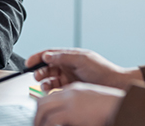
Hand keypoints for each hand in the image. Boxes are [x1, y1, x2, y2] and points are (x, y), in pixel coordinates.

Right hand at [26, 48, 142, 91]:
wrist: (115, 85)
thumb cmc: (102, 70)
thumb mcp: (81, 59)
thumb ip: (63, 57)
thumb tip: (48, 55)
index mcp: (70, 55)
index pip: (50, 54)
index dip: (38, 57)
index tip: (28, 62)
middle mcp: (68, 65)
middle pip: (48, 66)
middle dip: (40, 70)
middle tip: (35, 76)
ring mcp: (70, 76)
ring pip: (51, 78)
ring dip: (44, 81)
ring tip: (43, 85)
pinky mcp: (72, 88)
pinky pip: (57, 88)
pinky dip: (51, 89)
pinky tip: (49, 91)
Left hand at [34, 82, 124, 125]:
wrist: (119, 105)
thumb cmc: (109, 107)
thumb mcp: (90, 102)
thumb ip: (77, 107)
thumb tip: (67, 117)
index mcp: (73, 90)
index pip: (50, 97)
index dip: (42, 108)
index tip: (40, 118)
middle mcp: (69, 94)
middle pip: (42, 102)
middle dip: (36, 116)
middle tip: (36, 125)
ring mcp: (69, 102)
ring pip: (43, 111)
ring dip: (39, 122)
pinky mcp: (72, 113)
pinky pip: (52, 120)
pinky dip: (47, 125)